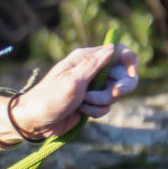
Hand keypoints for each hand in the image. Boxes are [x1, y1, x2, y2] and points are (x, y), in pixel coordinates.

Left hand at [12, 43, 138, 138]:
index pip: (119, 52)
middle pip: (123, 76)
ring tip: (83, 103)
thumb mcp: (72, 80)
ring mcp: (92, 87)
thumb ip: (94, 65)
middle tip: (110, 95)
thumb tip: (112, 47)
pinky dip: (96, 111)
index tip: (132, 74)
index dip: (130, 61)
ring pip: (115, 94)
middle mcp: (91, 70)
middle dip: (117, 89)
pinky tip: (81, 112)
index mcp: (86, 58)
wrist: (35, 122)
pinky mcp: (91, 102)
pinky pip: (106, 106)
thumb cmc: (50, 98)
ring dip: (102, 102)